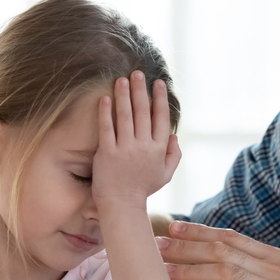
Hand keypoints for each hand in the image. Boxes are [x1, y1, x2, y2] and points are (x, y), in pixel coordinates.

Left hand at [92, 71, 180, 211]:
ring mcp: (125, 149)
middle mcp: (144, 146)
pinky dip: (106, 112)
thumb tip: (174, 135)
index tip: (157, 83)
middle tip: (138, 73)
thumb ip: (174, 155)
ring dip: (124, 95)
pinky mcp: (107, 153)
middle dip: (141, 90)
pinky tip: (105, 98)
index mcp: (159, 149)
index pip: (161, 118)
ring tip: (122, 79)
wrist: (122, 205)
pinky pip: (107, 128)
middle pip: (143, 112)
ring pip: (125, 116)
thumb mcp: (165, 175)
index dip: (160, 98)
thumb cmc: (142, 189)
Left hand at [160, 221, 279, 279]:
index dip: (199, 232)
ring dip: (189, 269)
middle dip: (184, 247)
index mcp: (272, 256)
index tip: (174, 227)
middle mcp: (267, 265)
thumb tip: (252, 276)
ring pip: (222, 271)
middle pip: (218, 249)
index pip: (228, 236)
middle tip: (154, 243)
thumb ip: (273, 273)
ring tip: (162, 270)